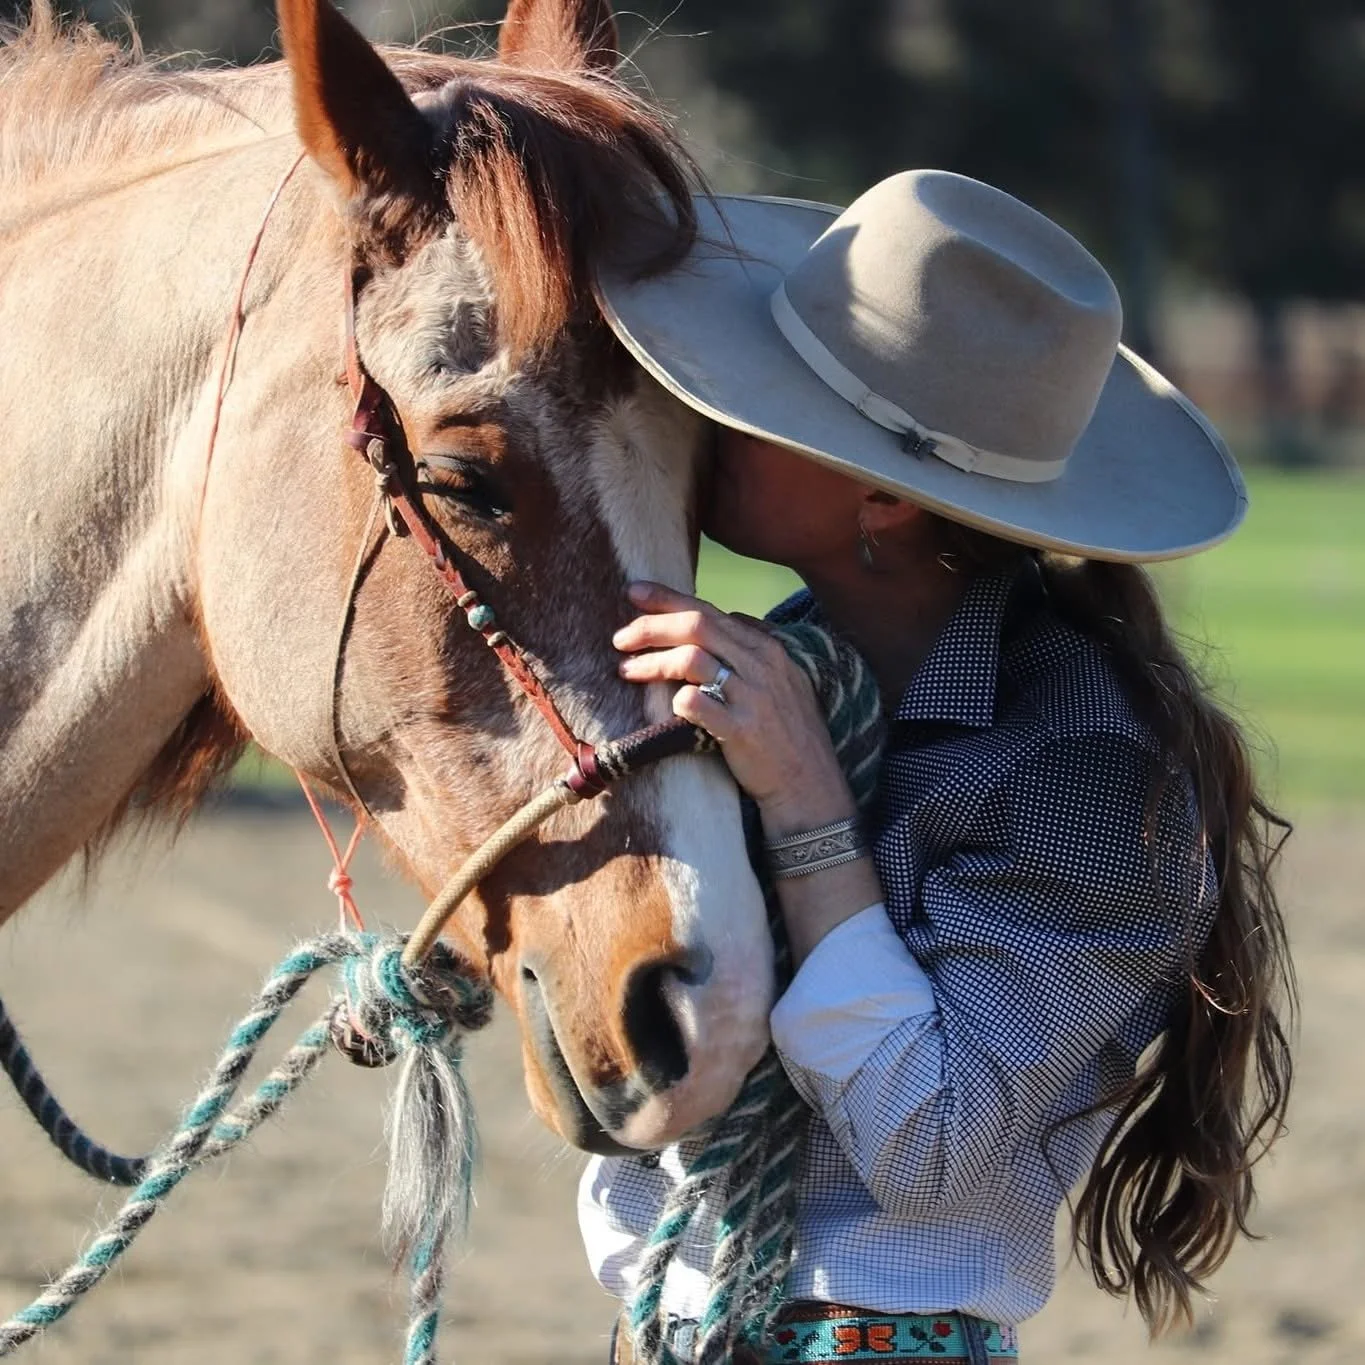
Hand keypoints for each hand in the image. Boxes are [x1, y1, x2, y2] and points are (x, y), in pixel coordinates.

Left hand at [613, 581, 855, 835]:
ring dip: (651, 662)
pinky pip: (695, 703)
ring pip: (690, 659)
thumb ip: (755, 647)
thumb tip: (728, 616)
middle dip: (651, 626)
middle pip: (695, 626)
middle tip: (620, 638)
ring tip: (627, 671)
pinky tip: (664, 705)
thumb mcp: (784, 678)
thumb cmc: (789, 731)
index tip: (634, 593)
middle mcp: (760, 665)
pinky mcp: (741, 730)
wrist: (809, 782)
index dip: (667, 598)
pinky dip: (674, 699)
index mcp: (766, 648)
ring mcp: (751, 697)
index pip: (709, 610)